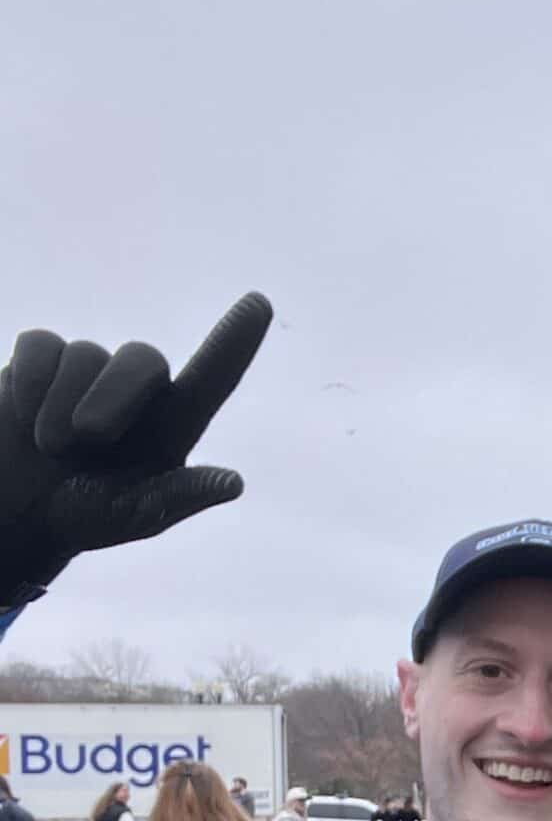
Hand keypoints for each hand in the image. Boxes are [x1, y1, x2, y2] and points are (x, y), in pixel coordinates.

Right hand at [0, 291, 271, 604]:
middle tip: (86, 437)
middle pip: (143, 359)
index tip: (260, 303)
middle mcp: (138, 389)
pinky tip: (21, 415)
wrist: (14, 510)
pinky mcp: (42, 357)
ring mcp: (90, 370)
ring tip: (50, 448)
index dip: (235, 341)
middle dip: (114, 394)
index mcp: (173, 425)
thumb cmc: (82, 515)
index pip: (213, 378)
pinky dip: (29, 381)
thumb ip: (176, 497)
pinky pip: (41, 346)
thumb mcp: (129, 517)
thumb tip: (233, 482)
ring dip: (60, 406)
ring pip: (85, 354)